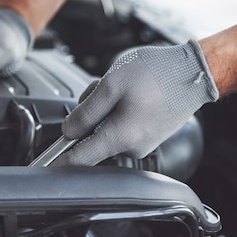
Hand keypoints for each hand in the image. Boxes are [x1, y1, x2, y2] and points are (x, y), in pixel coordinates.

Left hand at [52, 40, 218, 165]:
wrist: (195, 72)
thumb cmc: (158, 74)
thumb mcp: (112, 84)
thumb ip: (85, 111)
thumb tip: (68, 131)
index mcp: (120, 138)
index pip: (79, 160)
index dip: (57, 160)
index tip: (42, 165)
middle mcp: (132, 148)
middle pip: (92, 138)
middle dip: (90, 114)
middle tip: (105, 87)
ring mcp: (144, 143)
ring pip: (108, 128)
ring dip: (107, 108)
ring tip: (126, 87)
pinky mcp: (151, 135)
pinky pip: (124, 126)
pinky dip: (121, 110)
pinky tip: (135, 93)